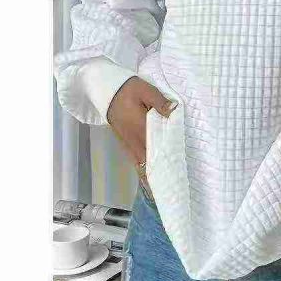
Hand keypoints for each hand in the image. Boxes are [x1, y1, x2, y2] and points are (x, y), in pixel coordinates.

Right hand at [107, 77, 176, 195]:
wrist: (107, 90)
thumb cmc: (127, 89)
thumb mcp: (145, 89)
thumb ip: (160, 102)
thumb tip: (173, 111)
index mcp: (142, 128)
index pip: (156, 150)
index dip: (165, 164)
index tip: (173, 177)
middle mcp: (136, 140)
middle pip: (149, 163)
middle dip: (159, 177)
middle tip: (171, 190)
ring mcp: (130, 142)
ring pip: (142, 164)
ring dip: (151, 176)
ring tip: (162, 191)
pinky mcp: (126, 142)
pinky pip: (136, 160)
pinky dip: (143, 170)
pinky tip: (149, 179)